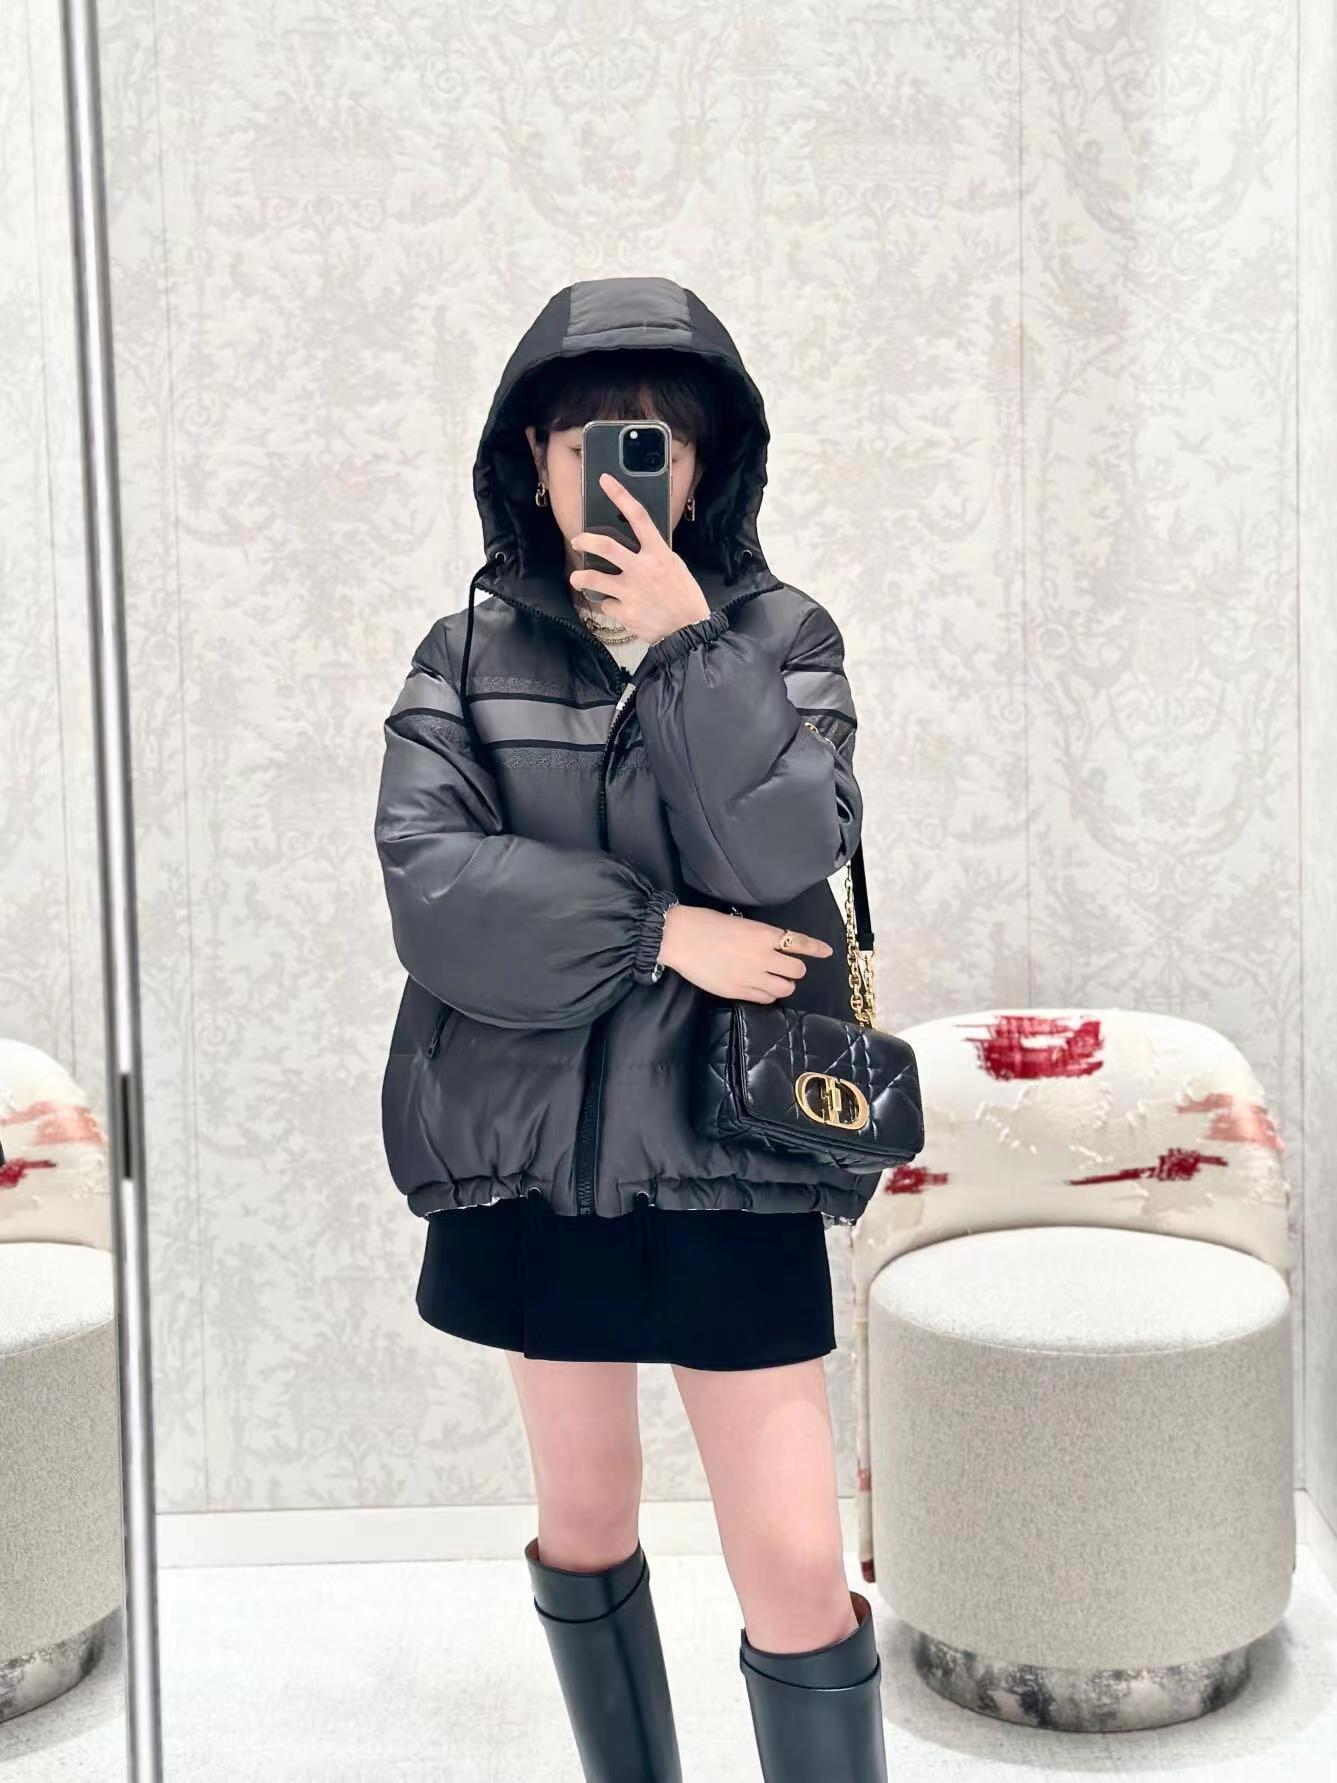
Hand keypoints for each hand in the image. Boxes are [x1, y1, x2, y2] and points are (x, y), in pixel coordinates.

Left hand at [570, 472, 710, 644]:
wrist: (688, 632)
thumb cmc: (685, 598)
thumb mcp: (675, 568)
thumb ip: (655, 556)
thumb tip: (638, 548)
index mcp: (659, 554)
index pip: (639, 517)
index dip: (620, 496)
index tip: (605, 481)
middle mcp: (643, 569)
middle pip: (606, 546)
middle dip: (586, 541)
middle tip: (577, 541)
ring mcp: (631, 591)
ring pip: (594, 579)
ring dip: (581, 578)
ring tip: (577, 578)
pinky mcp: (625, 612)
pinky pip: (607, 604)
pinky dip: (610, 605)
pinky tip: (618, 607)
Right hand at [656, 905, 832, 1001]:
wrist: (679, 938)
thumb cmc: (704, 923)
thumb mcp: (739, 922)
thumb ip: (760, 936)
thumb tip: (772, 945)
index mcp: (763, 934)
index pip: (799, 943)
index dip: (816, 948)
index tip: (827, 951)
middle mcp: (762, 956)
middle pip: (797, 970)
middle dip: (794, 969)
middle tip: (784, 967)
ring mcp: (751, 976)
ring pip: (785, 989)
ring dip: (783, 984)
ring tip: (772, 979)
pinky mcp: (738, 991)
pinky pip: (765, 999)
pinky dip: (767, 994)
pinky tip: (759, 988)